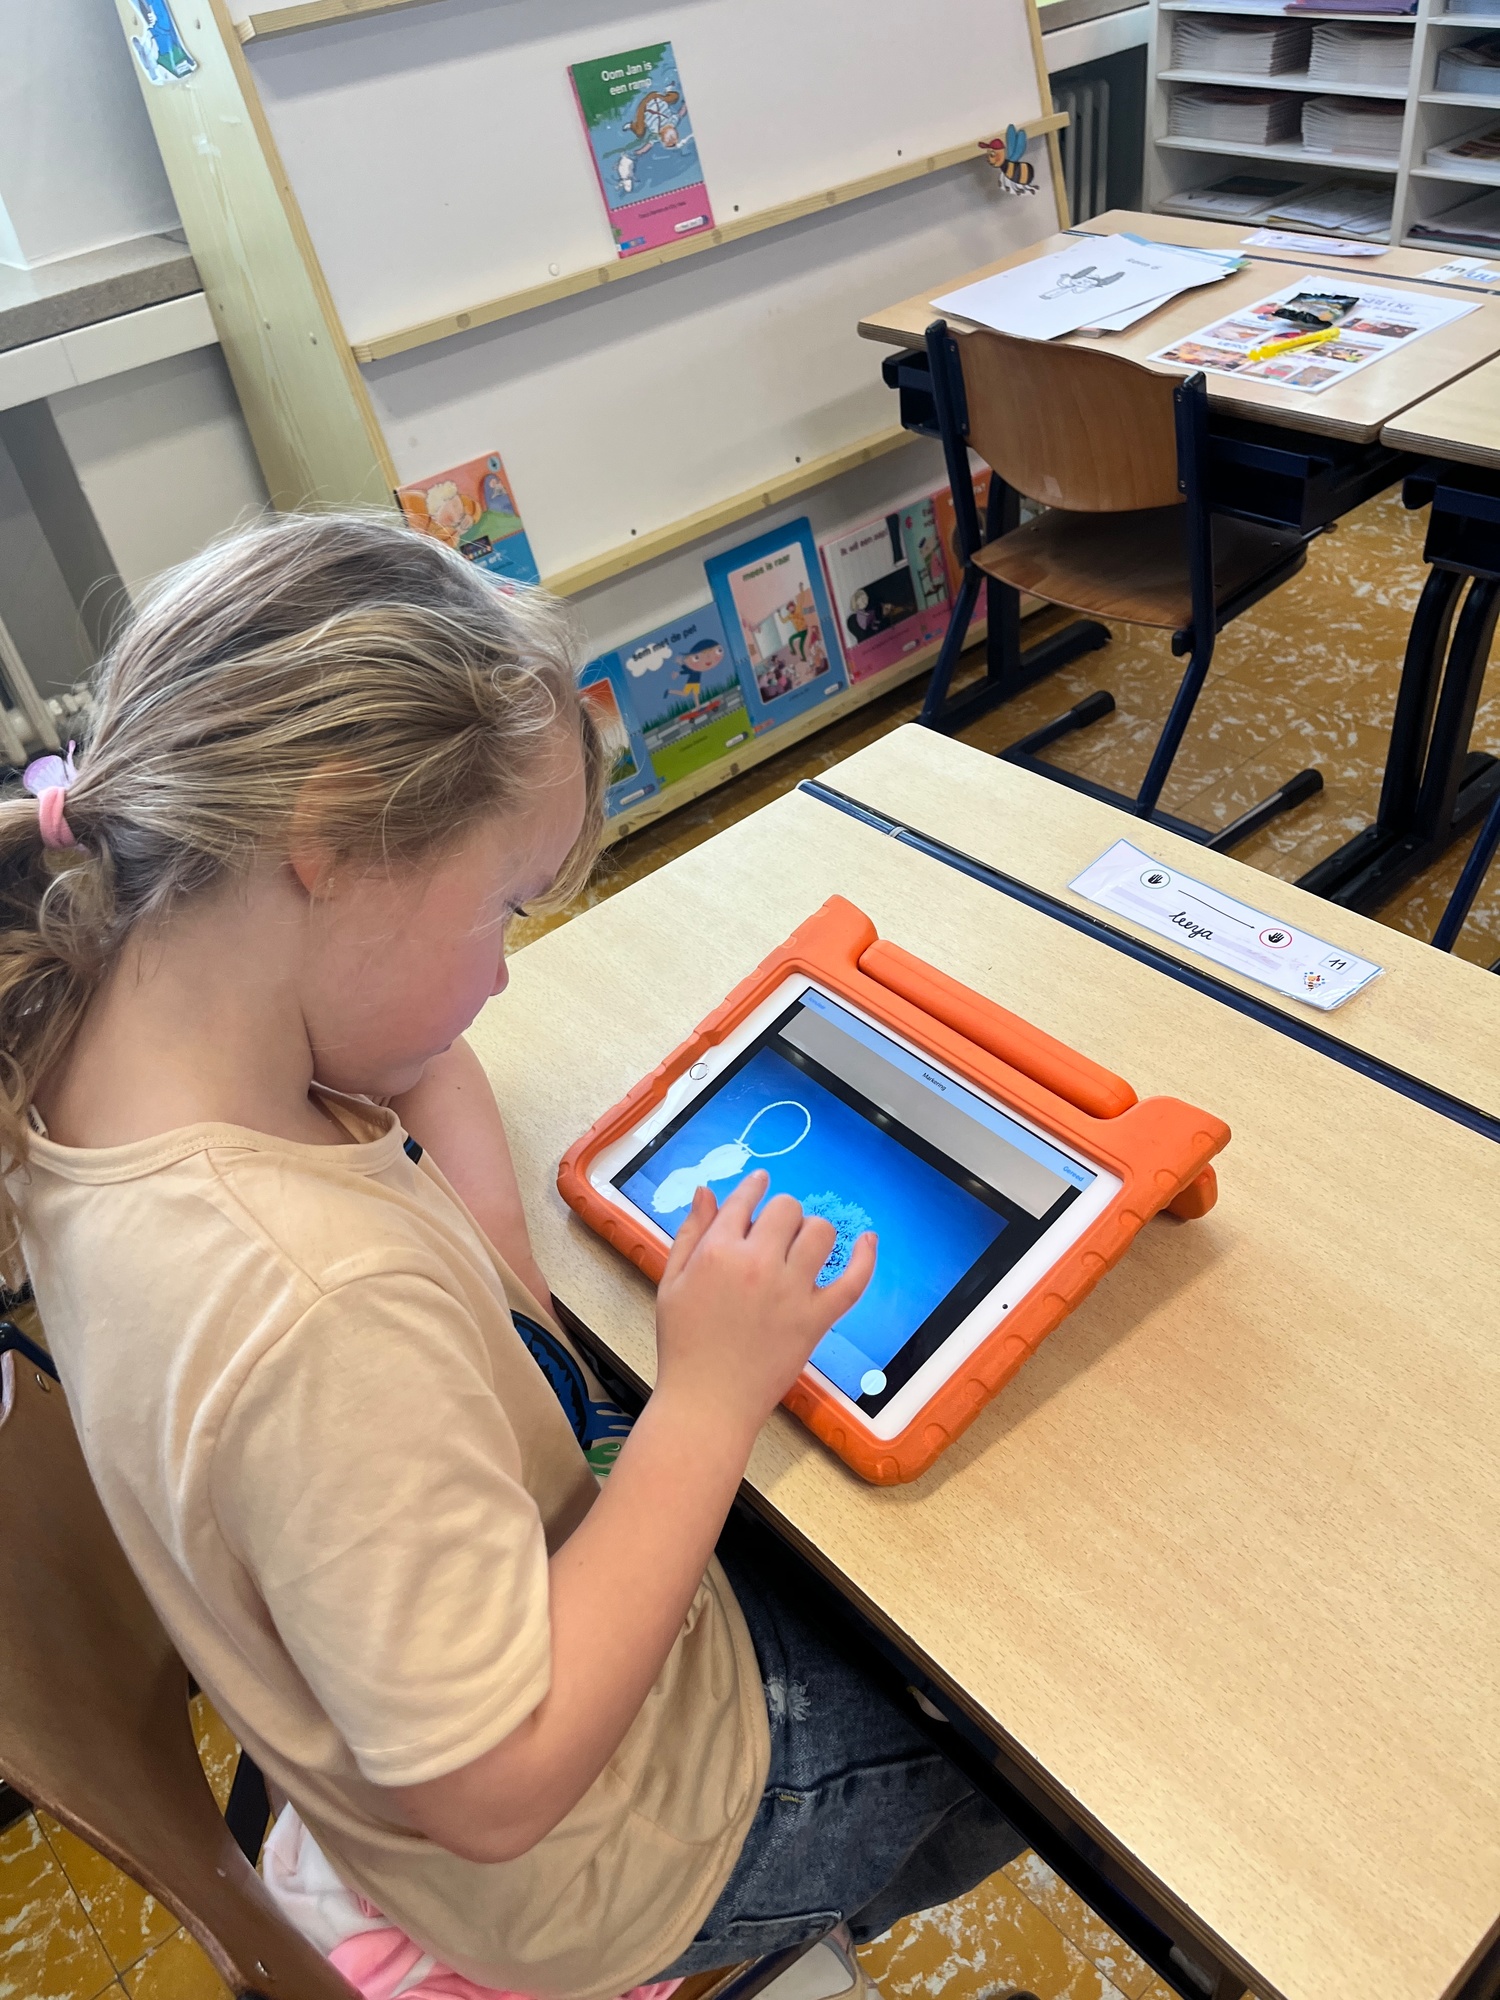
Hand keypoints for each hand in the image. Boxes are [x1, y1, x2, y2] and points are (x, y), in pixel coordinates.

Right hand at [654, 1170, 875, 1440]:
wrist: (708, 1402)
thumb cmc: (684, 1344)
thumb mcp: (671, 1282)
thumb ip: (690, 1233)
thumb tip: (706, 1191)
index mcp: (718, 1252)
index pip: (745, 1200)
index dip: (754, 1188)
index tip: (761, 1184)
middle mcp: (758, 1264)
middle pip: (786, 1210)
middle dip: (780, 1214)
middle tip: (773, 1234)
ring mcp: (791, 1291)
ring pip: (820, 1232)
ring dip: (812, 1232)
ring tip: (802, 1247)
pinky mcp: (816, 1319)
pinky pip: (852, 1281)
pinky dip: (865, 1258)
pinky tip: (868, 1240)